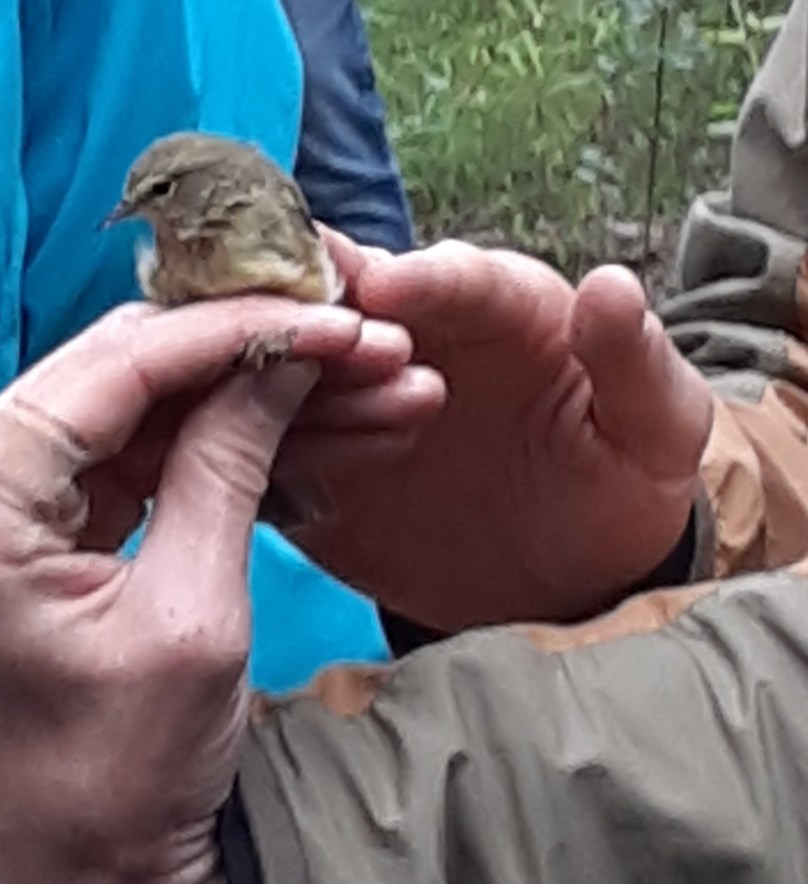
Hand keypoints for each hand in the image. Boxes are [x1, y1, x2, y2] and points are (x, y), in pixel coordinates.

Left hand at [0, 296, 440, 883]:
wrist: (92, 877)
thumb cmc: (125, 778)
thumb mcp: (193, 614)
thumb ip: (229, 462)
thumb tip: (283, 354)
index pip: (115, 367)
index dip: (238, 332)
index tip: (338, 318)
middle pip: (132, 377)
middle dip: (262, 360)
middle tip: (371, 351)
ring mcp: (0, 500)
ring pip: (153, 411)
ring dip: (265, 403)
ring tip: (379, 394)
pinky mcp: (44, 523)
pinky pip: (149, 458)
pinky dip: (233, 448)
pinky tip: (325, 436)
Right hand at [296, 232, 714, 630]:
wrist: (563, 576)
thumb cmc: (615, 484)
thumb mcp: (655, 428)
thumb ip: (635, 363)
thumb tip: (610, 286)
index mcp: (499, 310)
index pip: (458, 278)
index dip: (421, 278)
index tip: (384, 287)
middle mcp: (418, 339)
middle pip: (352, 306)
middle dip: (329, 321)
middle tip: (315, 353)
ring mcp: (360, 399)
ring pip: (302, 371)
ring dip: (293, 391)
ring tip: (297, 424)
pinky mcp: (324, 459)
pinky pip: (279, 446)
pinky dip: (260, 447)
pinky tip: (257, 463)